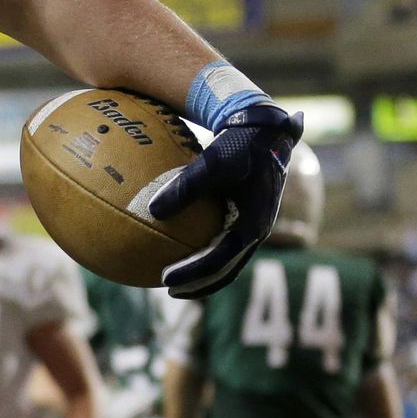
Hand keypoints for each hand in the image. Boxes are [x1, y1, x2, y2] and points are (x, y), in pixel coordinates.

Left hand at [147, 101, 304, 299]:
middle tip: (167, 289)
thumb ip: (185, 185)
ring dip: (203, 272)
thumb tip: (152, 210)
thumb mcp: (213, 161)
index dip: (195, 273)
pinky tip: (177, 243)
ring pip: (228, 258)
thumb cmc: (239, 143)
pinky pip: (223, 239)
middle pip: (228, 268)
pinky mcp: (246, 214)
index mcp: (254, 222)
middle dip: (199, 283)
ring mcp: (253, 223)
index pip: (222, 259)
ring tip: (172, 277)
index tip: (166, 279)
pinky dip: (204, 248)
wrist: (265, 128)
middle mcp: (257, 228)